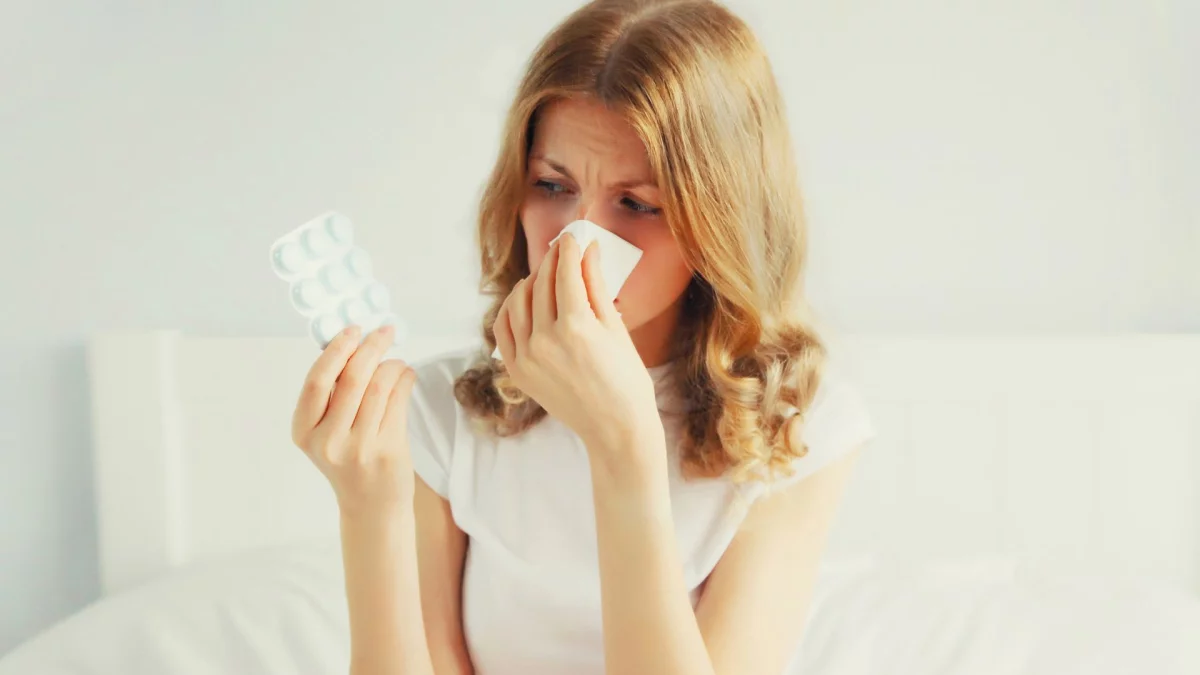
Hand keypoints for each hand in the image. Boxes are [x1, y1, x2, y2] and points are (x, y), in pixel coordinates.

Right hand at [291, 324, 418, 516]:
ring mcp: (358, 448)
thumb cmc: (349, 459)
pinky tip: (406, 375)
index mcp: (304, 431)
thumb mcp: (326, 431)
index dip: (336, 350)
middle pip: (351, 379)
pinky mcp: (388, 450)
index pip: (316, 381)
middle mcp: (327, 441)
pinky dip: (404, 379)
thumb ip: (332, 394)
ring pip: (379, 386)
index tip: (353, 330)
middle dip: (371, 348)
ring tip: (397, 361)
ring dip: (392, 364)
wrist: (371, 505)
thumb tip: (352, 344)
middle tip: (384, 332)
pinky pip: (398, 401)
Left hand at [493, 232, 661, 453]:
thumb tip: (588, 250)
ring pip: (518, 301)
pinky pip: (504, 327)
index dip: (568, 248)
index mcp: (575, 327)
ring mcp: (527, 357)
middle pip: (541, 284)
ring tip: (546, 275)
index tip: (572, 236)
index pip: (565, 272)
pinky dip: (511, 308)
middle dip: (552, 261)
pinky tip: (525, 299)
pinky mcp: (518, 371)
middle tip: (562, 249)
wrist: (615, 428)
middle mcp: (545, 340)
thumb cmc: (626, 380)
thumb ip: (596, 286)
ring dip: (531, 281)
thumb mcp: (616, 328)